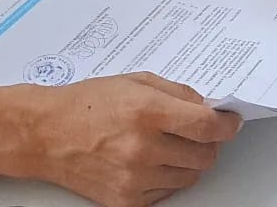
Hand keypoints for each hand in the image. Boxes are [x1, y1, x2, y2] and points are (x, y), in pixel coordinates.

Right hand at [0, 73, 241, 206]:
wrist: (46, 134)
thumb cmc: (87, 104)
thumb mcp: (135, 82)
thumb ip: (177, 93)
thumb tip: (209, 108)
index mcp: (147, 111)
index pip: (207, 127)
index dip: (226, 125)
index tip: (230, 122)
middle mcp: (143, 148)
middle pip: (205, 155)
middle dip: (207, 142)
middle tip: (195, 131)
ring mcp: (135, 178)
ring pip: (190, 176)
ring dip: (187, 160)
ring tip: (165, 144)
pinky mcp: (127, 201)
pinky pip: (167, 193)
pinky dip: (166, 178)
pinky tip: (149, 161)